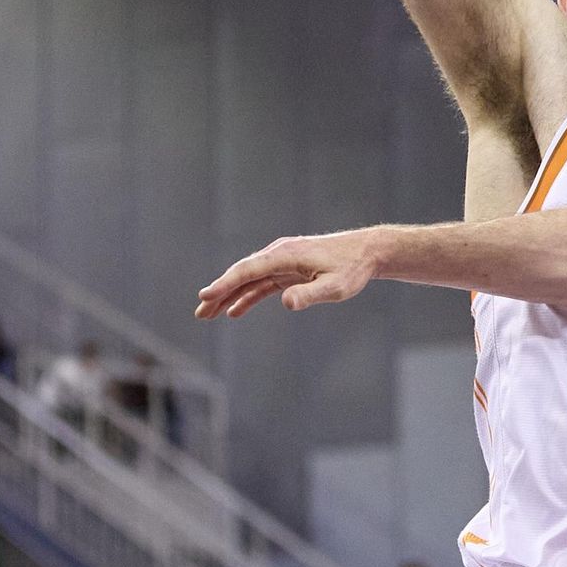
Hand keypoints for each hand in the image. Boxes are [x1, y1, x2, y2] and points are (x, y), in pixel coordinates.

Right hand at [195, 230, 382, 319]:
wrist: (366, 252)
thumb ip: (310, 294)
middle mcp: (278, 254)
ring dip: (229, 296)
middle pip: (242, 274)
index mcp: (284, 255)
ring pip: (248, 279)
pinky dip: (247, 296)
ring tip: (208, 314)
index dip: (225, 284)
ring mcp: (282, 261)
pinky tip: (235, 311)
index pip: (247, 270)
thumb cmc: (352, 269)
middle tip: (200, 313)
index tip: (206, 295)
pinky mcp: (288, 270)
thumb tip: (285, 303)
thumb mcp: (335, 286)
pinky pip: (261, 284)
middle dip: (219, 293)